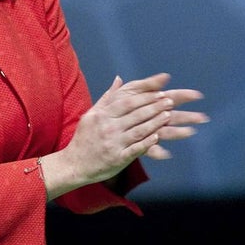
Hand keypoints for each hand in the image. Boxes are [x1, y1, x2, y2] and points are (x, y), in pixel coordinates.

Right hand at [41, 73, 205, 198]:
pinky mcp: (117, 159)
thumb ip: (108, 97)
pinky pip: (135, 149)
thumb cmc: (84, 138)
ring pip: (139, 130)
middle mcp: (108, 128)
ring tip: (169, 115)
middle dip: (155, 107)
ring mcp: (113, 144)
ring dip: (155, 122)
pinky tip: (158, 137)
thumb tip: (119, 79)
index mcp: (102, 116)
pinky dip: (148, 143)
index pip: (128, 103)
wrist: (73, 165)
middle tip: (171, 101)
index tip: (161, 92)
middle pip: (136, 115)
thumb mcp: (91, 115)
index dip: (145, 97)